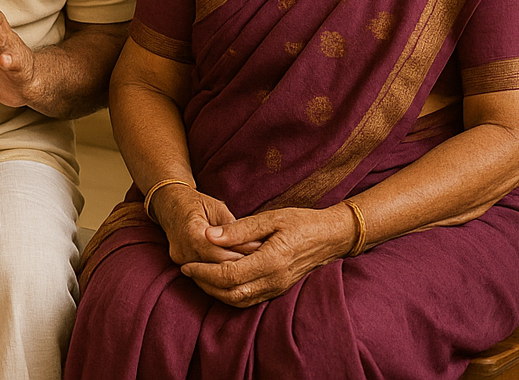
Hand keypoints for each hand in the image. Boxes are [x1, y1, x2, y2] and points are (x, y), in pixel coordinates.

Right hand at [150, 184, 251, 266]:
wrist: (169, 204)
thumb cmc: (196, 203)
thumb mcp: (218, 208)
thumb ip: (233, 228)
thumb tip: (255, 245)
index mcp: (191, 232)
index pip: (220, 253)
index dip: (241, 254)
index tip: (260, 252)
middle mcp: (183, 250)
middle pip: (216, 267)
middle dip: (239, 265)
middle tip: (259, 261)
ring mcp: (180, 259)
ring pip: (210, 274)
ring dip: (230, 270)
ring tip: (249, 265)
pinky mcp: (181, 264)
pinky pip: (203, 273)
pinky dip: (219, 271)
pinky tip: (234, 268)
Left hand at [179, 205, 355, 306]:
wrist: (331, 237)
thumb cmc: (301, 222)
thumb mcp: (270, 218)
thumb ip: (239, 229)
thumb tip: (208, 235)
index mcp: (271, 261)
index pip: (229, 275)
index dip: (204, 272)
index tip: (187, 264)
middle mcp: (274, 280)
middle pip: (231, 293)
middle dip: (205, 284)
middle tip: (187, 270)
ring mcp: (277, 288)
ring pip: (239, 300)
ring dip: (215, 292)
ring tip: (198, 276)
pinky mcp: (278, 289)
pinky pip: (249, 299)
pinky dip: (230, 294)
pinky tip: (218, 281)